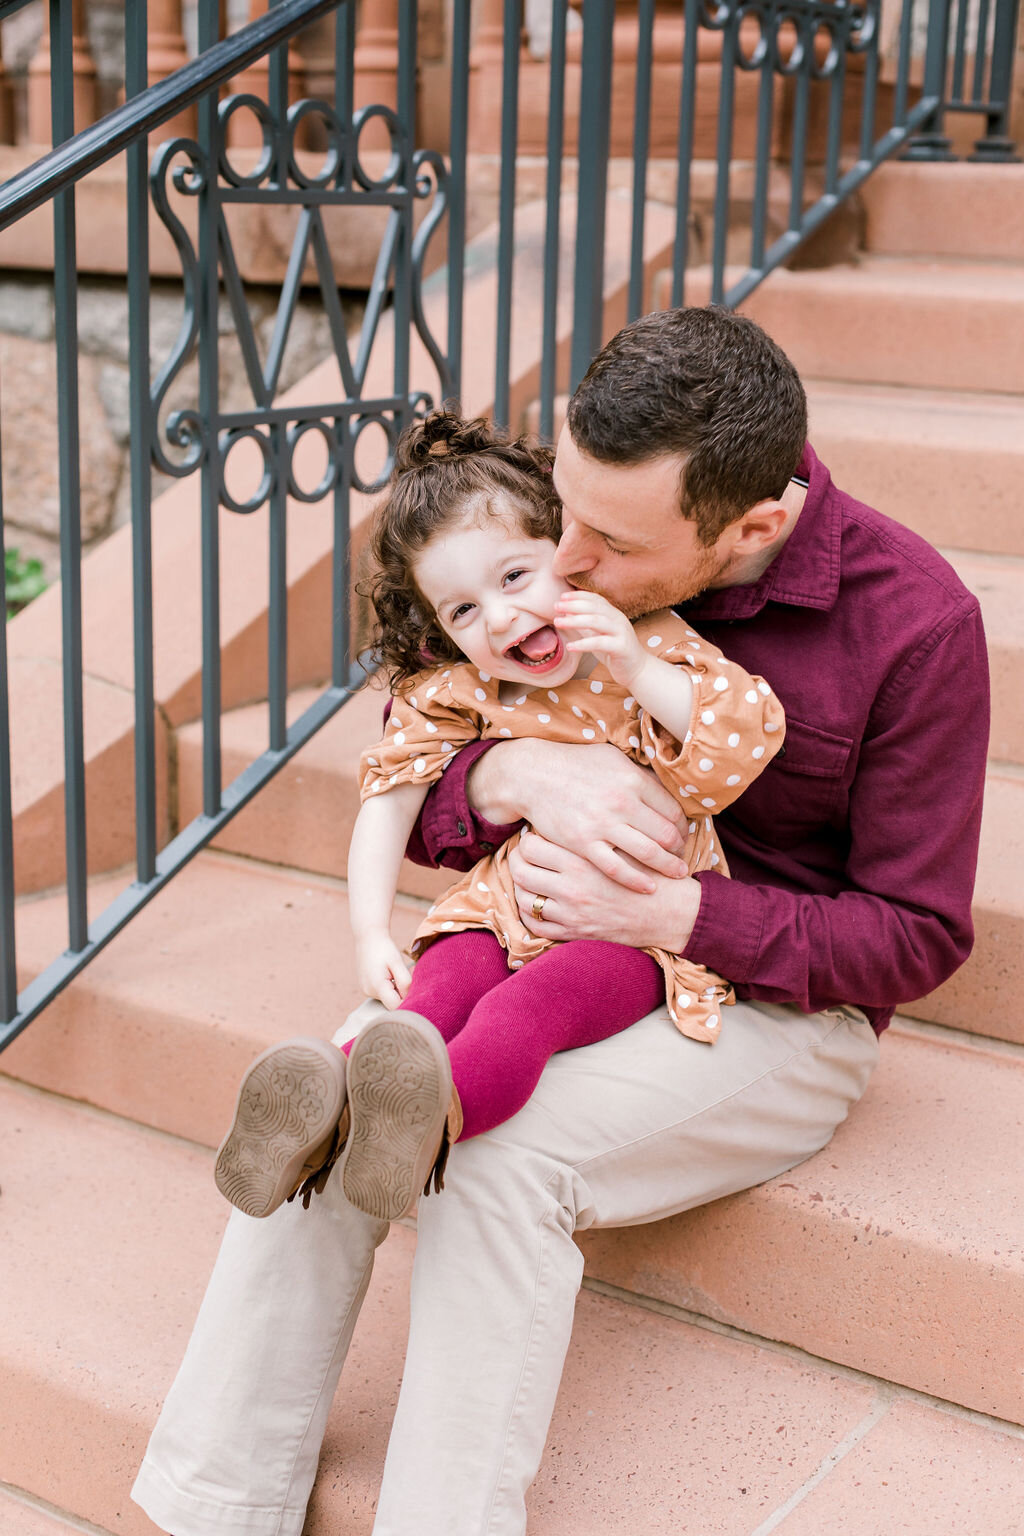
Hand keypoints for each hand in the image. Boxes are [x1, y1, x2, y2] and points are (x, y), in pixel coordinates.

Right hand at [355, 930, 411, 1008]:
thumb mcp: (398, 963)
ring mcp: (366, 990)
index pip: (396, 1007)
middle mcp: (369, 992)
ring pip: (388, 997)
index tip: (415, 987)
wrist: (368, 937)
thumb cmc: (384, 948)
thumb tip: (410, 997)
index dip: (408, 1001)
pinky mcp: (366, 987)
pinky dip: (390, 986)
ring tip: (398, 970)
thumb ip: (405, 982)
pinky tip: (391, 973)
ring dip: (397, 988)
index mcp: (377, 987)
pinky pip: (383, 992)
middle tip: (410, 973)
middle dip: (404, 992)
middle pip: (392, 1002)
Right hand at [469, 739, 687, 891]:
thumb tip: (666, 789)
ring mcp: (603, 825)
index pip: (673, 810)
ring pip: (649, 853)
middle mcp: (623, 802)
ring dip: (668, 866)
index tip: (684, 834)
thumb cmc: (575, 764)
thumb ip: (639, 776)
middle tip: (683, 856)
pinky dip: (638, 880)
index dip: (684, 826)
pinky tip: (649, 887)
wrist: (533, 775)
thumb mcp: (613, 759)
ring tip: (677, 873)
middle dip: (680, 848)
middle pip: (666, 834)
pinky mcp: (584, 844)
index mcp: (634, 780)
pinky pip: (617, 868)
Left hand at [510, 831, 702, 950]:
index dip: (527, 839)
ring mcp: (571, 912)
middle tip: (522, 855)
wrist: (671, 913)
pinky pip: (537, 925)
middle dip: (516, 861)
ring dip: (521, 887)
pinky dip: (530, 915)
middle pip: (521, 870)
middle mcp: (572, 887)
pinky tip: (535, 903)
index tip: (533, 836)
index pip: (532, 845)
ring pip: (524, 898)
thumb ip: (600, 829)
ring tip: (527, 877)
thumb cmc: (651, 872)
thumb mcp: (627, 842)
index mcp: (582, 860)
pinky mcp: (575, 932)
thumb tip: (571, 812)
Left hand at [554, 590, 647, 689]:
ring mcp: (621, 632)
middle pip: (594, 607)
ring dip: (575, 620)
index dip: (579, 596)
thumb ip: (585, 625)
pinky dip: (583, 644)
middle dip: (573, 605)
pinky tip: (570, 646)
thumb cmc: (615, 651)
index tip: (562, 597)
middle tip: (556, 606)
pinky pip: (600, 643)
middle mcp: (618, 619)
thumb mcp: (597, 635)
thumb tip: (566, 614)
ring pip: (596, 621)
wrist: (637, 670)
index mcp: (613, 614)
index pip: (596, 599)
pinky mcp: (621, 647)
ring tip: (558, 623)